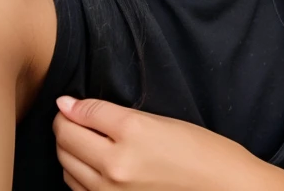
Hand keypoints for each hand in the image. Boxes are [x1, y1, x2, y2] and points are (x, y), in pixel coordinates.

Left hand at [53, 96, 264, 190]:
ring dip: (67, 149)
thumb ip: (108, 113)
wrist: (219, 188)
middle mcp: (115, 165)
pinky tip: (91, 164)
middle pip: (66, 139)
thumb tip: (69, 104)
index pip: (81, 113)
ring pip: (66, 165)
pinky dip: (76, 173)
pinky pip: (77, 189)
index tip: (68, 101)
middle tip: (73, 117)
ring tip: (83, 139)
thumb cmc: (196, 149)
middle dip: (64, 125)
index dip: (70, 104)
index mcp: (130, 132)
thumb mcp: (156, 120)